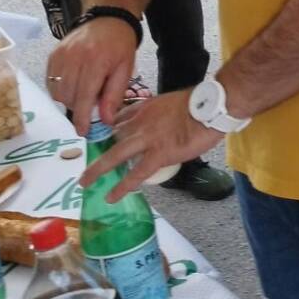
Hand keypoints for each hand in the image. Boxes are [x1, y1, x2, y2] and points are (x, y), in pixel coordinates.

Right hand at [48, 16, 138, 134]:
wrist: (108, 18)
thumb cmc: (120, 44)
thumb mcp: (126, 68)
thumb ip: (114, 95)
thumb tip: (105, 121)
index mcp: (97, 60)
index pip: (84, 96)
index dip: (82, 117)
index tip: (83, 132)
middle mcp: (75, 57)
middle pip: (68, 96)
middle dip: (78, 107)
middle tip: (92, 103)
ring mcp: (61, 55)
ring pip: (57, 91)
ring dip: (69, 99)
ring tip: (84, 91)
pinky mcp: (53, 54)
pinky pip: (51, 82)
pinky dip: (60, 89)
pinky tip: (74, 85)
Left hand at [81, 90, 222, 202]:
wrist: (213, 106)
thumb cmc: (202, 104)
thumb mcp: (173, 101)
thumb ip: (161, 112)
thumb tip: (161, 123)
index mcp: (146, 107)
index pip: (120, 117)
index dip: (109, 128)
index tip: (101, 137)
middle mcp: (141, 122)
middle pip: (112, 136)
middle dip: (97, 149)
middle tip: (85, 160)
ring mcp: (148, 139)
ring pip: (116, 154)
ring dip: (98, 169)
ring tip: (85, 182)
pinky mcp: (159, 154)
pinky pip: (136, 173)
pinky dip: (122, 186)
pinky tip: (111, 196)